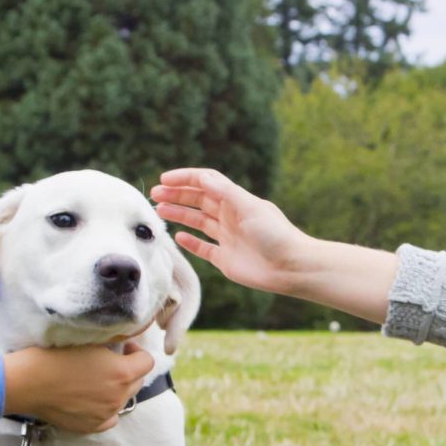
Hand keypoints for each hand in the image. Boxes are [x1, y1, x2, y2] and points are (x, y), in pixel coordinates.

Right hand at [3, 342, 150, 433]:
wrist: (26, 382)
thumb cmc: (53, 357)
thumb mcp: (87, 341)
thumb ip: (111, 345)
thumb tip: (121, 345)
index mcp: (122, 373)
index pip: (147, 362)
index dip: (136, 352)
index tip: (123, 348)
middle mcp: (118, 397)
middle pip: (137, 382)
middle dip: (127, 370)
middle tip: (108, 362)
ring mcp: (105, 414)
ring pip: (123, 400)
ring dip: (115, 389)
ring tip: (95, 380)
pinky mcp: (91, 426)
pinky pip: (109, 418)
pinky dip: (105, 408)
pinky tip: (91, 399)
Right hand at [148, 168, 315, 293]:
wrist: (291, 268)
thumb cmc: (276, 235)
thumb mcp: (250, 208)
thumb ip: (225, 193)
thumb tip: (202, 177)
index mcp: (236, 201)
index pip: (206, 183)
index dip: (185, 179)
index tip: (164, 179)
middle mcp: (230, 217)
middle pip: (198, 200)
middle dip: (176, 195)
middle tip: (154, 195)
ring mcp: (227, 238)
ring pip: (197, 222)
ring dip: (179, 214)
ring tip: (159, 211)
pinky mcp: (226, 259)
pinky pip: (204, 248)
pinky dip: (190, 242)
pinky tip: (177, 236)